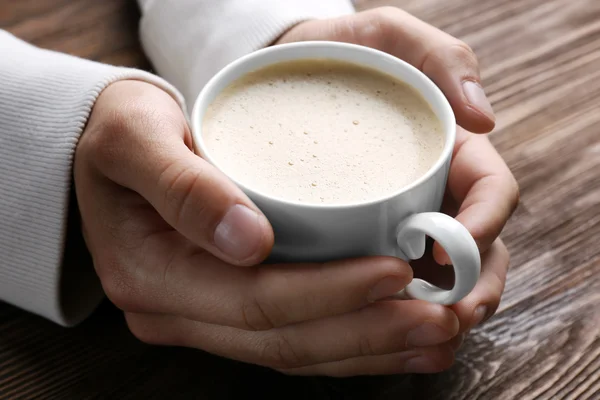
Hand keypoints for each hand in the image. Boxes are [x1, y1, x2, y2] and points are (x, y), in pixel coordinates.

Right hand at [75, 80, 461, 376]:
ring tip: (436, 333)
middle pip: (284, 339)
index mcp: (152, 274)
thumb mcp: (136, 137)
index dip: (330, 293)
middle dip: (366, 332)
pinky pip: (295, 342)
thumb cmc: (122, 134)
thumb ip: (183, 186)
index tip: (395, 270)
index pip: (255, 300)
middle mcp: (177, 311)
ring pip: (296, 352)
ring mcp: (202, 319)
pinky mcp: (226, 312)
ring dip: (371, 348)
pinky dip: (351, 344)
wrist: (110, 153)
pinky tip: (397, 337)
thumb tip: (248, 240)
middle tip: (438, 315)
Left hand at [275, 7, 518, 373]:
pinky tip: (377, 325)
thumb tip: (484, 113)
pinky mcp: (364, 235)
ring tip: (418, 331)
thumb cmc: (338, 54)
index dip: (484, 226)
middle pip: (476, 246)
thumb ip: (437, 56)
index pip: (491, 192)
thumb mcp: (385, 37)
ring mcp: (401, 216)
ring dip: (440, 307)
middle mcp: (432, 188)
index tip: (449, 252)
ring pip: (440, 273)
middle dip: (474, 285)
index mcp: (448, 149)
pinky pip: (389, 278)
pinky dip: (393, 305)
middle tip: (452, 315)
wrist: (281, 75)